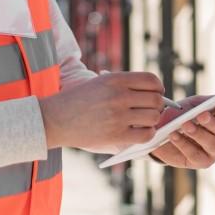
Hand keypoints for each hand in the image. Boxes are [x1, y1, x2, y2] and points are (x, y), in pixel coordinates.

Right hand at [38, 71, 164, 150]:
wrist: (55, 119)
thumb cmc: (78, 100)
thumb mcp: (99, 83)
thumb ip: (124, 86)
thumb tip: (155, 94)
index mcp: (115, 79)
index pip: (151, 80)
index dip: (158, 88)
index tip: (155, 94)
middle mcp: (118, 95)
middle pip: (156, 99)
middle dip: (157, 106)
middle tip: (148, 110)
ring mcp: (117, 116)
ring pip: (154, 117)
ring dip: (152, 121)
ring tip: (143, 122)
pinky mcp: (116, 135)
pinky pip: (146, 135)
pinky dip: (147, 134)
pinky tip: (138, 132)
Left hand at [148, 96, 214, 168]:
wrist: (162, 131)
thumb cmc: (182, 116)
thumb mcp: (194, 105)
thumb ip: (210, 102)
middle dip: (212, 123)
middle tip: (201, 115)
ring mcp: (214, 152)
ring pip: (213, 144)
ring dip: (198, 133)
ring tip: (185, 125)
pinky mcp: (201, 162)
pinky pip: (195, 154)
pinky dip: (183, 143)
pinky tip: (174, 135)